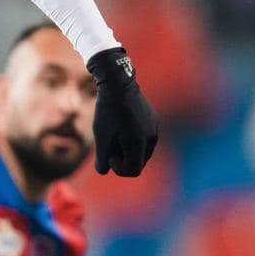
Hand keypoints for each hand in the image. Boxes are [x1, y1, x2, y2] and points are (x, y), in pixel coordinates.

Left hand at [87, 47, 157, 176]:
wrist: (118, 84)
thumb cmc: (107, 110)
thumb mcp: (100, 135)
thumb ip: (102, 157)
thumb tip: (103, 171)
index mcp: (138, 142)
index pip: (133, 171)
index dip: (118, 168)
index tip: (108, 153)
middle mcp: (151, 138)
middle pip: (138, 163)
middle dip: (122, 159)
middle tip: (109, 143)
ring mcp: (154, 130)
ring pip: (141, 153)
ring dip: (127, 150)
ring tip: (115, 135)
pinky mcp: (154, 123)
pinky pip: (144, 141)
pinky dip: (132, 141)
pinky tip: (121, 127)